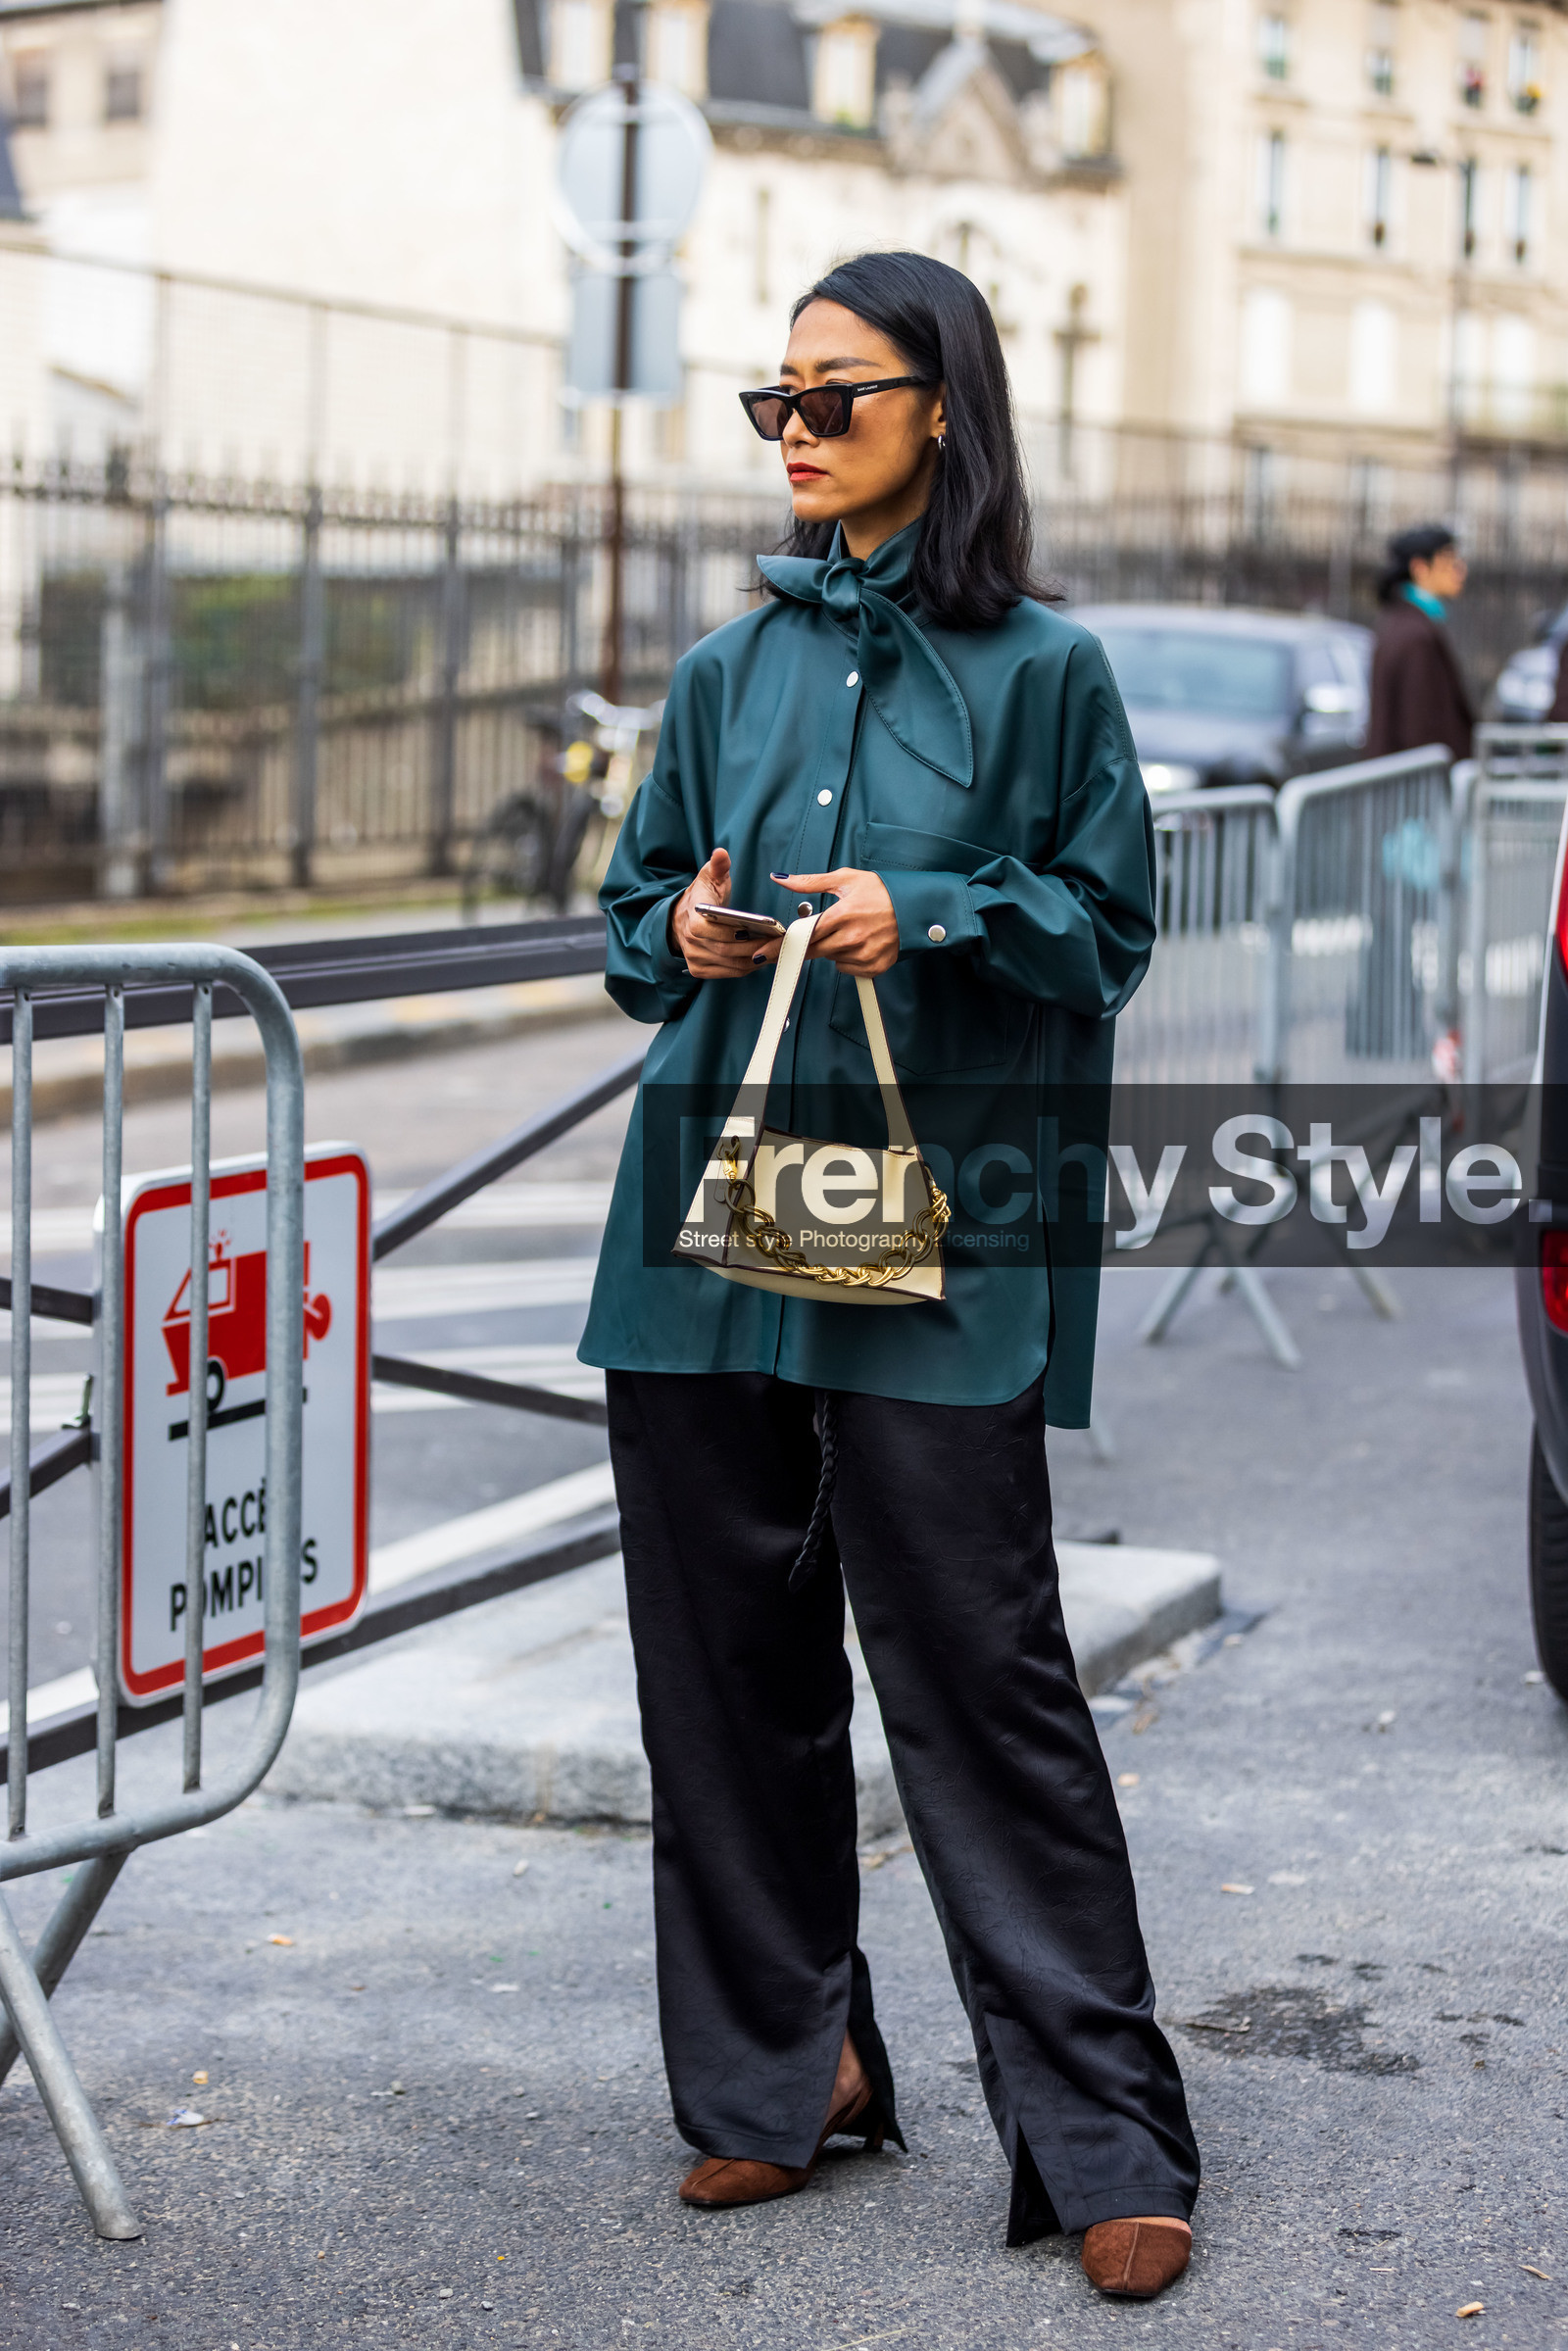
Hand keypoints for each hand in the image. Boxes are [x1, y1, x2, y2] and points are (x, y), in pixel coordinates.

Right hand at [669, 848, 764, 978]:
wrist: (679, 919)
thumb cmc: (700, 897)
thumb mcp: (708, 877)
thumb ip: (717, 865)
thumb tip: (721, 853)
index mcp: (692, 920)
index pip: (714, 931)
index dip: (736, 933)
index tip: (758, 930)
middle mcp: (691, 942)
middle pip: (728, 950)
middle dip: (755, 947)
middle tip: (777, 941)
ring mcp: (695, 958)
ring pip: (731, 964)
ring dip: (755, 959)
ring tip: (774, 949)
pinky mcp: (700, 970)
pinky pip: (729, 972)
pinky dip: (747, 967)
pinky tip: (761, 958)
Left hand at [770, 868, 898, 976]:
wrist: (917, 908)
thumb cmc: (883, 892)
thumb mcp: (846, 879)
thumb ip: (810, 882)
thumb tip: (782, 879)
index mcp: (842, 915)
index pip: (803, 936)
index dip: (784, 944)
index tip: (767, 952)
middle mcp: (852, 938)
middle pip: (814, 950)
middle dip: (812, 942)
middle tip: (826, 928)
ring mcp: (864, 955)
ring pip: (831, 958)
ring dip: (833, 947)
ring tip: (851, 930)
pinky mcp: (874, 967)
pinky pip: (847, 968)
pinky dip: (848, 958)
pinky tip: (860, 942)